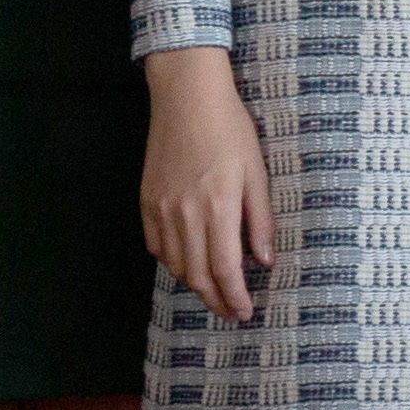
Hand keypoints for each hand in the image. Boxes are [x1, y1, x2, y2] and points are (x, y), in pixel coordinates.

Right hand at [142, 45, 273, 321]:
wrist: (186, 96)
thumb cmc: (230, 129)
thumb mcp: (256, 172)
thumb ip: (259, 219)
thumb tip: (263, 260)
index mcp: (218, 207)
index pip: (225, 269)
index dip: (234, 297)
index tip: (245, 312)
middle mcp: (185, 214)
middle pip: (197, 275)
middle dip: (215, 301)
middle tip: (231, 313)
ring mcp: (161, 208)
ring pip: (175, 265)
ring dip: (194, 285)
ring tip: (213, 292)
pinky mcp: (146, 201)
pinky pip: (157, 246)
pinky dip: (173, 262)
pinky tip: (187, 263)